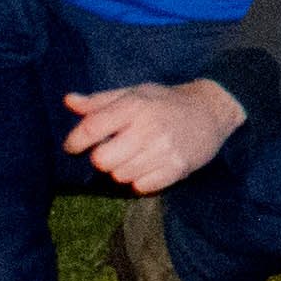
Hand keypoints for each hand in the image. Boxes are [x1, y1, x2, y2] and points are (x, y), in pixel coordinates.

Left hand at [61, 75, 240, 193]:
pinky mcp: (177, 169)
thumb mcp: (134, 93)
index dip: (75, 141)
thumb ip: (100, 101)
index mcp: (135, 105)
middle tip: (112, 149)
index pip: (92, 128)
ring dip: (121, 169)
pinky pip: (141, 187)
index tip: (73, 146)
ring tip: (134, 155)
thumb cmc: (166, 102)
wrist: (212, 111)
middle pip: (102, 160)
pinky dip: (140, 180)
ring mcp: (164, 150)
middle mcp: (148, 127)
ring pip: (120, 176)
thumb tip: (68, 101)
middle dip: (101, 157)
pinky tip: (149, 164)